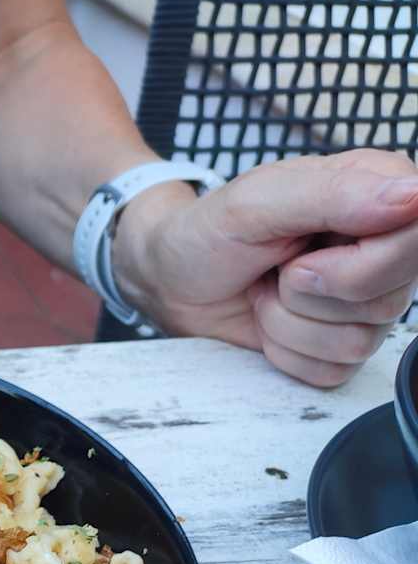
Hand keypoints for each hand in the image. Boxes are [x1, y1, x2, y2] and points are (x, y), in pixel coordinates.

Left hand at [115, 149, 417, 386]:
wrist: (171, 281)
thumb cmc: (209, 232)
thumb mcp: (258, 200)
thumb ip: (334, 194)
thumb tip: (414, 196)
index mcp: (380, 193)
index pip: (417, 239)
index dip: (366, 262)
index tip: (305, 252)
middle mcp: (385, 247)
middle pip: (391, 299)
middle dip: (310, 292)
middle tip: (277, 267)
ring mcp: (368, 301)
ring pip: (357, 342)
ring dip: (289, 321)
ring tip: (267, 288)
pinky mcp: (341, 345)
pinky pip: (331, 370)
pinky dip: (284, 351)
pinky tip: (269, 317)